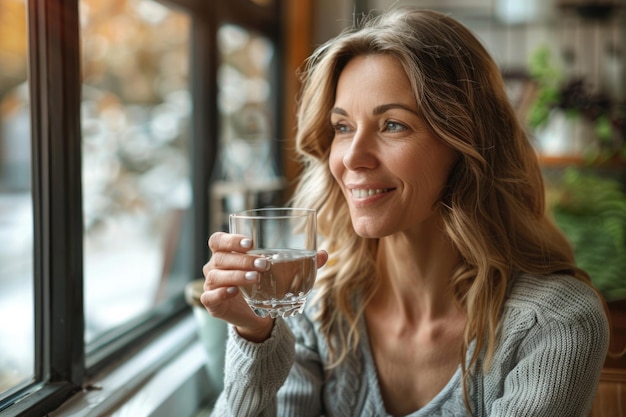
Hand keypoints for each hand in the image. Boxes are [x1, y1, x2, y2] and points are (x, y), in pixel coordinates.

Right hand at [201, 232, 327, 342]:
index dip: (230, 239)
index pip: (218, 240)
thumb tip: (324, 253)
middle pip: (220, 257)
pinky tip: (235, 291)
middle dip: (242, 259)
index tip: (250, 242)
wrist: (254, 315)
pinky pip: (210, 295)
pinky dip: (221, 292)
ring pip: (217, 275)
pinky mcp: (212, 303)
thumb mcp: (281, 273)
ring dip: (237, 275)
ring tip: (256, 278)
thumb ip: (302, 262)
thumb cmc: (264, 285)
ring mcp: (211, 285)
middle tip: (263, 264)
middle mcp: (215, 267)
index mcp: (227, 254)